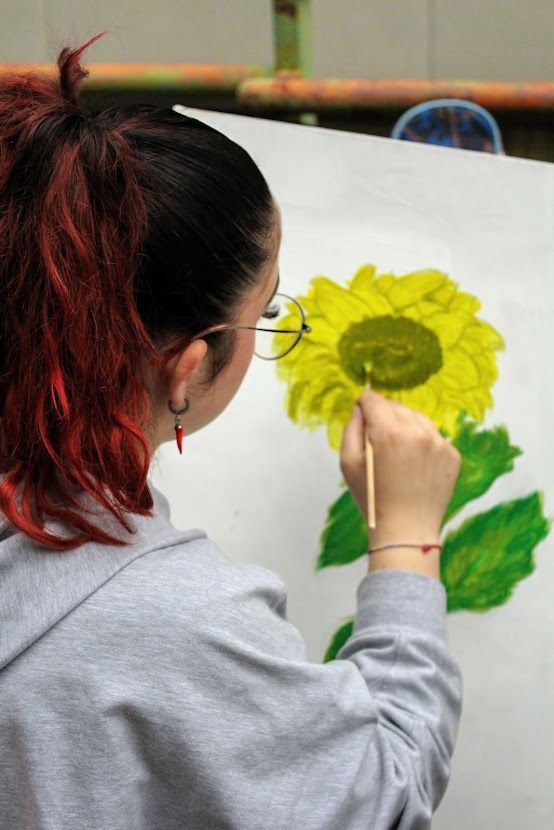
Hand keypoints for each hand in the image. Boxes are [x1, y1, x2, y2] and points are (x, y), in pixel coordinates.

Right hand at [339, 390, 461, 541]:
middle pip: (396, 406)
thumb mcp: (348, 463)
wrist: (408, 531)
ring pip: (417, 418)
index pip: (374, 399)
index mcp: (388, 432)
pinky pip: (433, 436)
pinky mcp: (452, 455)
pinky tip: (414, 464)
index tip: (363, 416)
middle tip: (378, 440)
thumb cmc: (373, 499)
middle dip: (384, 416)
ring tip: (397, 451)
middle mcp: (417, 432)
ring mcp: (439, 443)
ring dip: (405, 427)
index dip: (364, 405)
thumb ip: (351, 429)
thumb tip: (361, 409)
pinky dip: (422, 443)